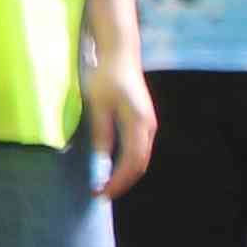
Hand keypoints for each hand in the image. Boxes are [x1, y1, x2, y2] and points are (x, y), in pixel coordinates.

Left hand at [90, 48, 158, 198]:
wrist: (120, 53)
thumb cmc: (106, 76)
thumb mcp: (98, 105)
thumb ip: (101, 132)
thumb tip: (101, 160)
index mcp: (138, 124)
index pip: (131, 163)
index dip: (117, 181)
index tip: (100, 193)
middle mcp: (148, 127)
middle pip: (139, 164)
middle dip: (122, 182)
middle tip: (101, 194)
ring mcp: (148, 124)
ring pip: (141, 157)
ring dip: (125, 173)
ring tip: (106, 184)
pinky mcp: (143, 120)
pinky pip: (138, 148)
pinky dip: (128, 162)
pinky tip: (113, 166)